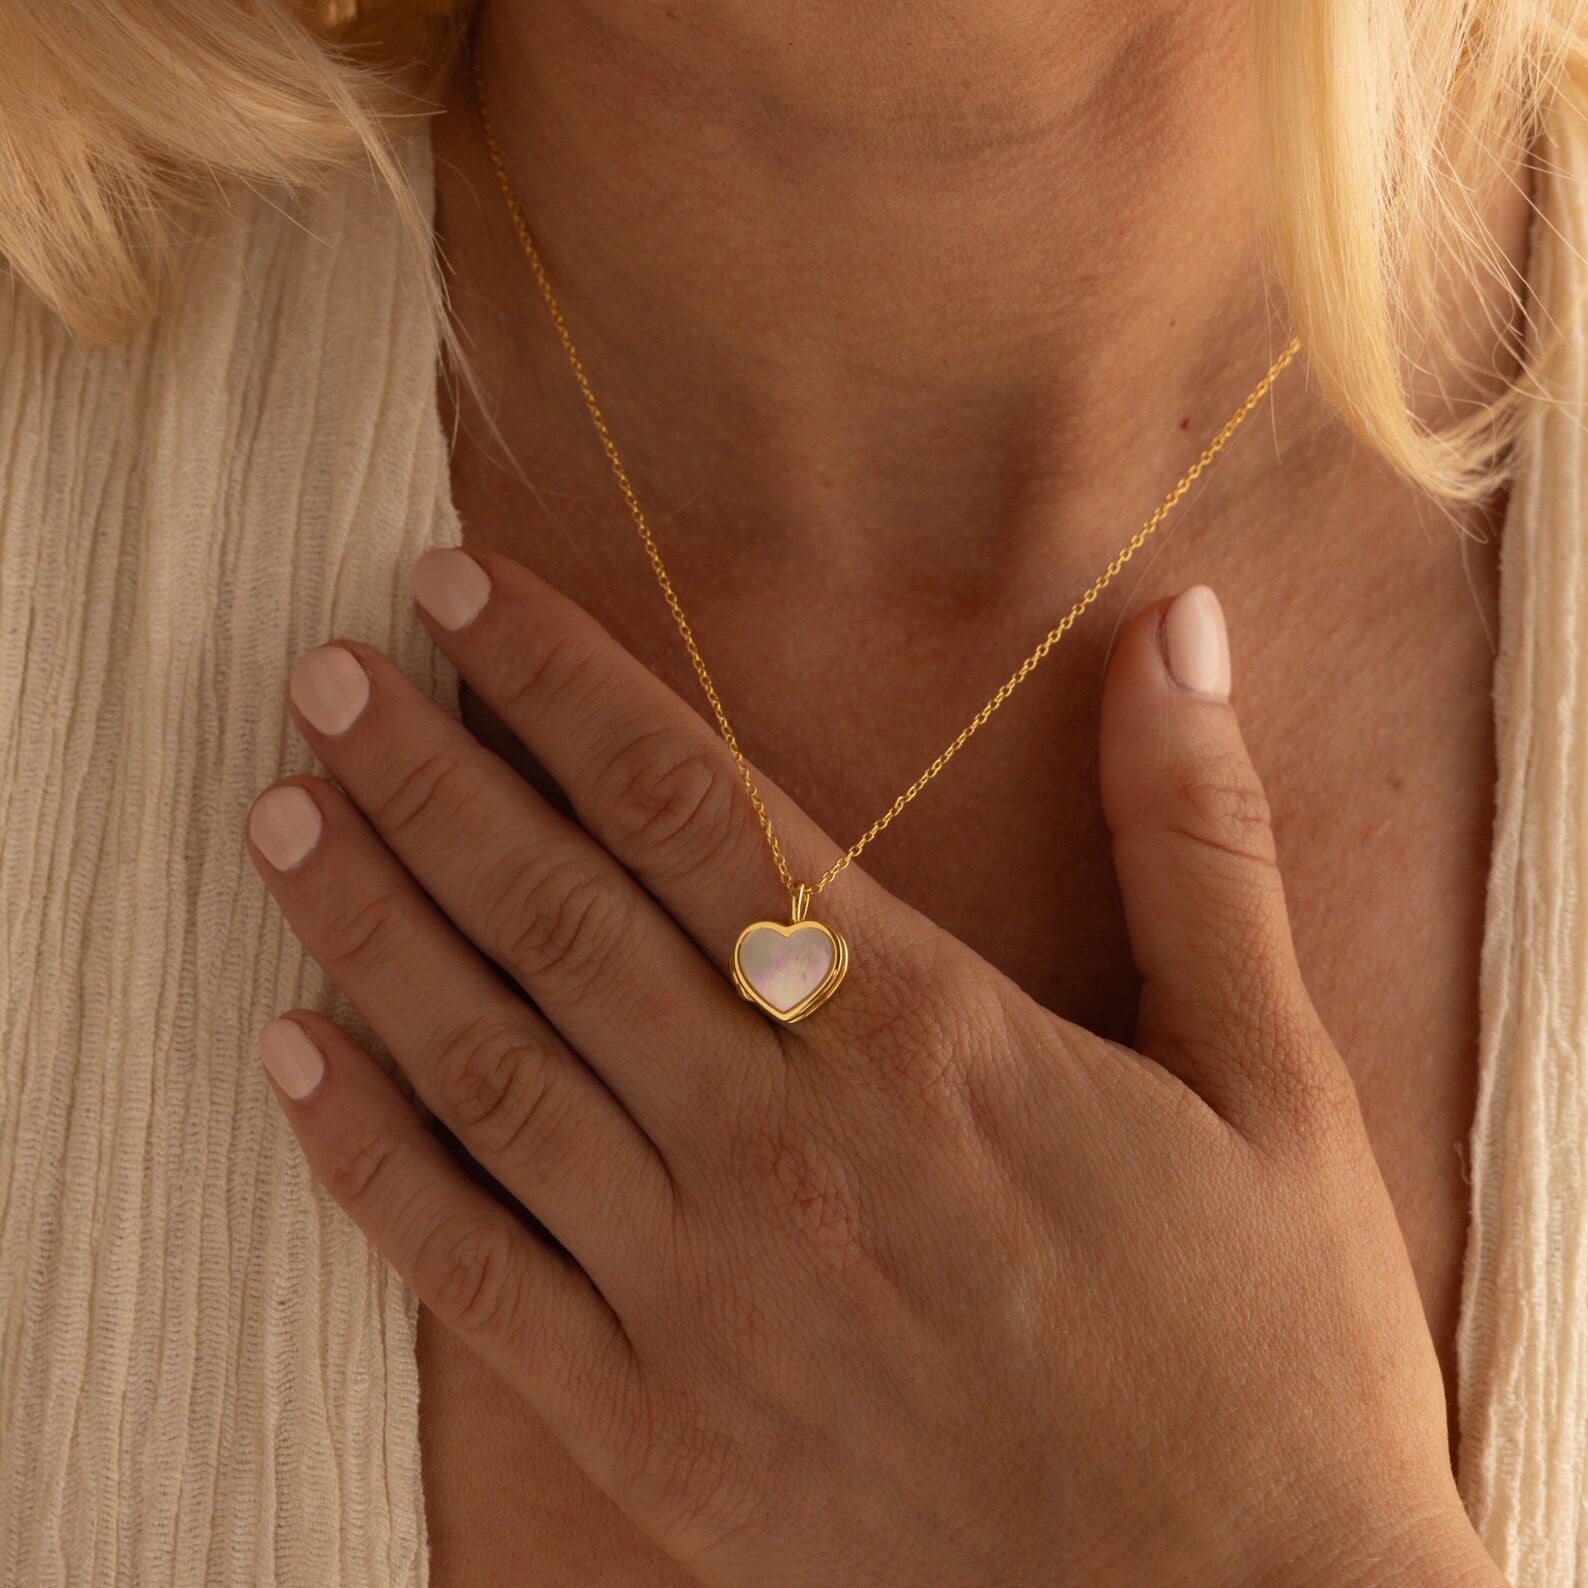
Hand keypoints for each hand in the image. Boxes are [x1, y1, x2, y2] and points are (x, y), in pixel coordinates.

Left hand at [245, 551, 1500, 1586]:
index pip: (692, 804)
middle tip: (326, 675)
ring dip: (371, 927)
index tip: (461, 592)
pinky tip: (289, 1059)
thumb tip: (1177, 630)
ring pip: (488, 1066)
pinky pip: (473, 1272)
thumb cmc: (1270, 1355)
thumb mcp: (1274, 1083)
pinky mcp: (659, 1431)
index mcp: (926, 1038)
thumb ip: (1201, 845)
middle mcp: (784, 1144)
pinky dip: (366, 1161)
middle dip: (429, 777)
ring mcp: (702, 1296)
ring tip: (281, 818)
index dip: (563, 682)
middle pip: (559, 913)